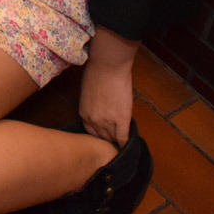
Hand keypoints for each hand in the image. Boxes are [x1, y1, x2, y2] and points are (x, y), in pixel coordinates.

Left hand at [79, 28, 139, 146]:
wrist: (107, 66)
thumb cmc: (97, 72)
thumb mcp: (88, 93)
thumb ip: (93, 106)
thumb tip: (101, 110)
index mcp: (84, 113)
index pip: (91, 131)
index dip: (99, 134)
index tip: (106, 136)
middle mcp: (93, 121)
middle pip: (101, 137)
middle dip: (108, 139)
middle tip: (115, 142)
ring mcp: (106, 122)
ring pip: (112, 139)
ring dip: (117, 142)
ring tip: (123, 146)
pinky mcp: (120, 120)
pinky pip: (123, 138)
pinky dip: (126, 144)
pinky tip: (129, 146)